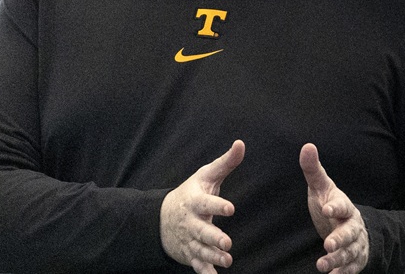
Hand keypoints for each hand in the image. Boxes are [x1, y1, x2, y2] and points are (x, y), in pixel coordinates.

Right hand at [160, 140, 244, 272]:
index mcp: (195, 202)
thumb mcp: (206, 176)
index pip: (207, 203)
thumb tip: (241, 144)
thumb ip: (225, 163)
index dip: (218, 205)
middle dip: (213, 237)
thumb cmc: (191, 193)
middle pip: (202, 231)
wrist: (163, 217)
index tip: (231, 208)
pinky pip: (196, 265)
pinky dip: (204, 271)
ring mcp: (189, 240)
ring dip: (213, 256)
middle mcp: (191, 222)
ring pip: (200, 250)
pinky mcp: (190, 253)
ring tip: (227, 260)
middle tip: (227, 242)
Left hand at [300, 143, 368, 273]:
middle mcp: (352, 226)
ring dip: (337, 259)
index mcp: (344, 206)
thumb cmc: (332, 205)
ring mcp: (355, 244)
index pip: (342, 205)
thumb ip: (313, 170)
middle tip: (328, 243)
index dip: (336, 207)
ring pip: (349, 252)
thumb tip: (307, 146)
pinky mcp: (354, 260)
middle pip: (349, 232)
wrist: (354, 226)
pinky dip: (342, 272)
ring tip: (322, 266)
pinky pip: (350, 267)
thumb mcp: (322, 188)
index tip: (326, 209)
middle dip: (340, 239)